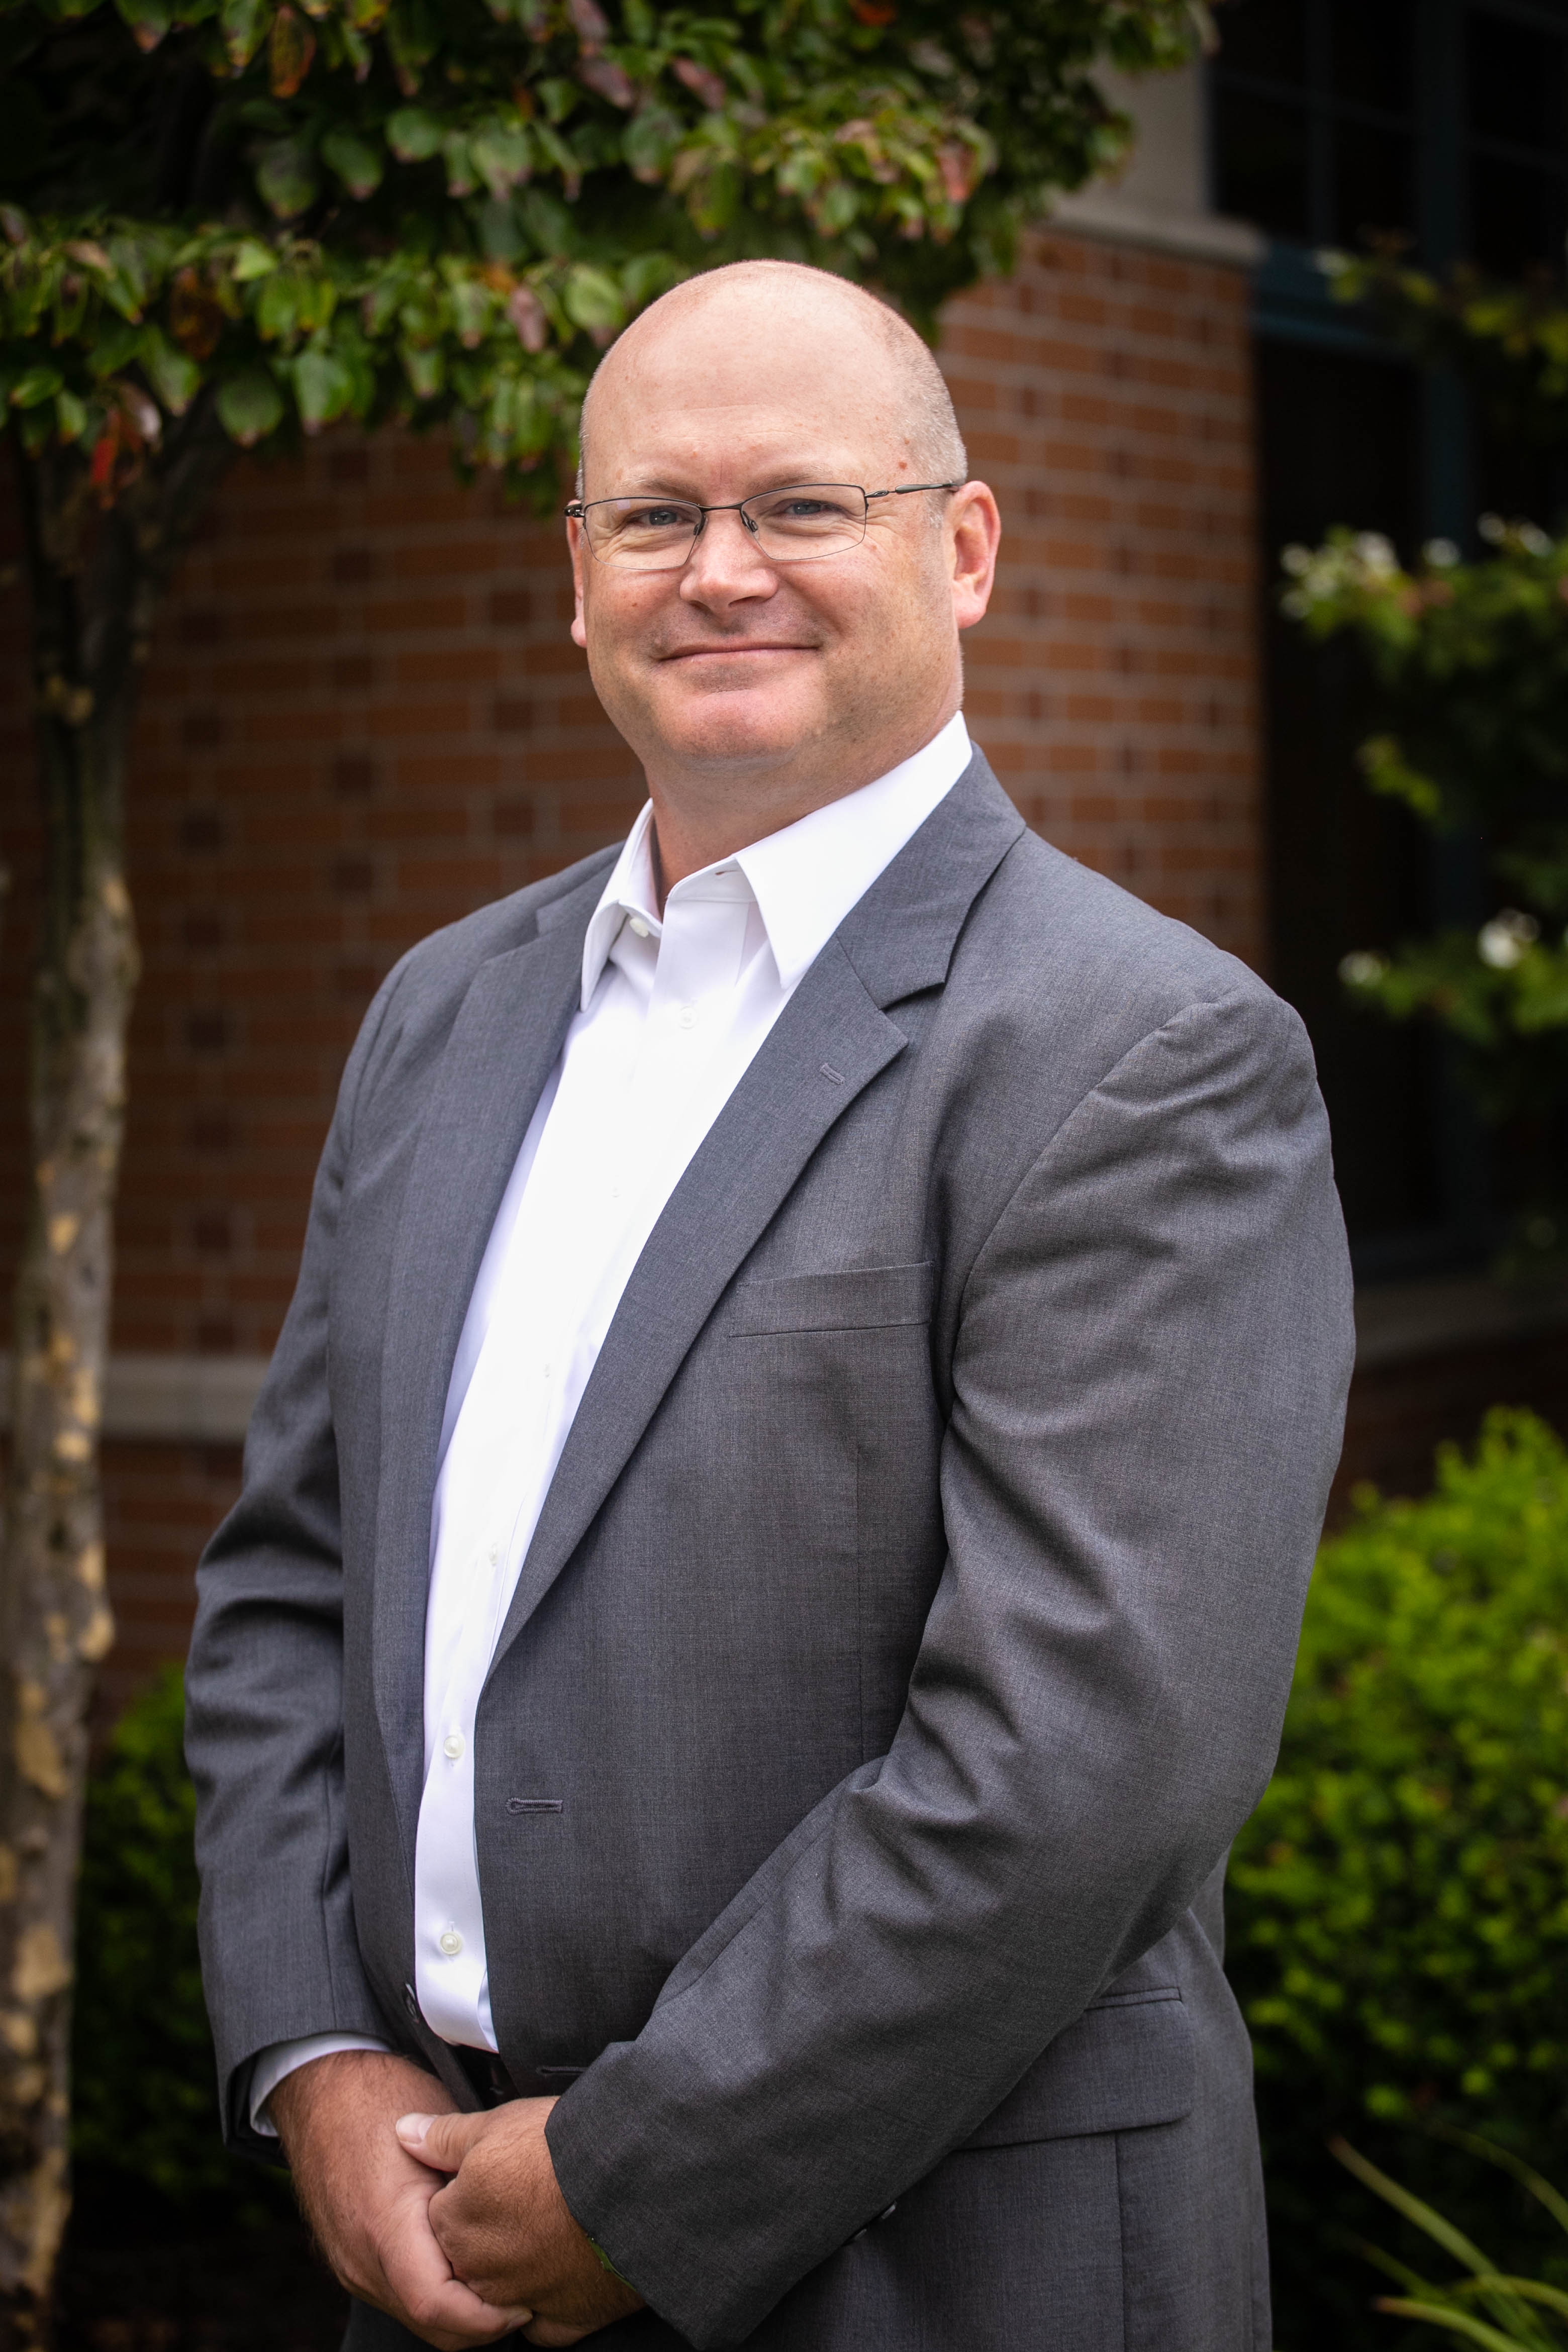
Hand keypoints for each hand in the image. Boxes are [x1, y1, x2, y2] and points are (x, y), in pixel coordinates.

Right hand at [270, 2049, 532, 2348]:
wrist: (321, 2090)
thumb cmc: (384, 2097)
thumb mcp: (440, 2129)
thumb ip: (472, 2176)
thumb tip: (523, 2207)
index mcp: (386, 2225)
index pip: (436, 2304)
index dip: (486, 2317)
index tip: (525, 2300)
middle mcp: (363, 2259)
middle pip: (430, 2325)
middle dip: (482, 2325)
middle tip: (527, 2297)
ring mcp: (354, 2265)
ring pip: (416, 2317)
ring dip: (461, 2313)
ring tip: (503, 2280)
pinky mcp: (352, 2262)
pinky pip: (400, 2297)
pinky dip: (438, 2296)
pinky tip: (467, 2267)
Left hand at [397, 2099, 644, 2346]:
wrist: (630, 2183)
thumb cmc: (561, 2149)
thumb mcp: (497, 2124)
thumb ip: (443, 2137)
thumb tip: (402, 2133)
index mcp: (456, 2222)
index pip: (442, 2212)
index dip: (470, 2189)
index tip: (500, 2175)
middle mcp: (479, 2270)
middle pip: (468, 2254)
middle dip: (489, 2232)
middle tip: (528, 2197)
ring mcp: (519, 2300)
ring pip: (501, 2291)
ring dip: (516, 2267)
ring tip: (550, 2228)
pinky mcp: (561, 2321)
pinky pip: (543, 2319)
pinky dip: (551, 2299)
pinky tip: (568, 2266)